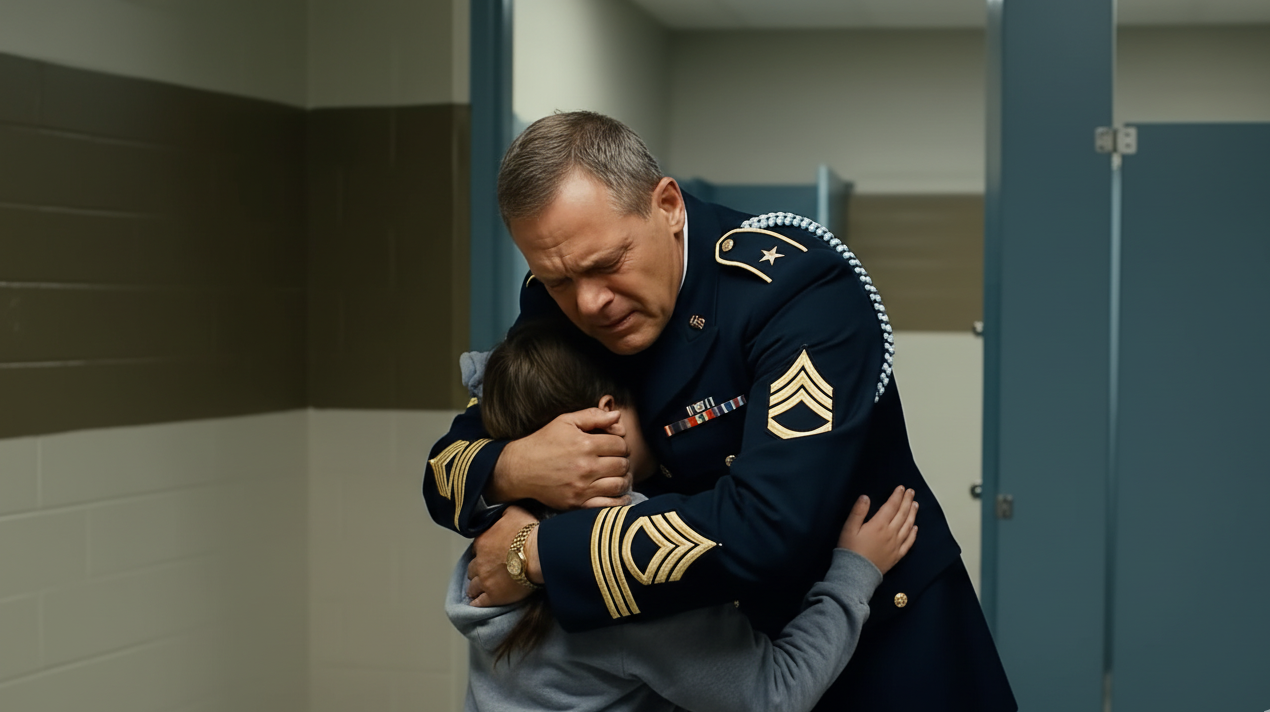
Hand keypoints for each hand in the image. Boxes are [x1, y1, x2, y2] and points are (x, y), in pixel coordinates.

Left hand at [467, 505, 542, 606]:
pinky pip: (479, 603)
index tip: (487, 554)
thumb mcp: (514, 512)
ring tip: (479, 589)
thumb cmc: (528, 533)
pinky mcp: (493, 596)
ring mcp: (485, 580)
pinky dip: (477, 603)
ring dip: (475, 587)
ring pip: (472, 586)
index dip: (482, 552)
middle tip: (484, 572)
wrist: (538, 554)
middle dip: (477, 570)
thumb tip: (498, 513)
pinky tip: (478, 603)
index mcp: (482, 541)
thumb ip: (502, 513)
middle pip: (472, 569)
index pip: (476, 549)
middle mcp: (480, 562)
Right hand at [488, 408, 632, 508]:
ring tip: (618, 475)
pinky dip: (619, 500)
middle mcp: (586, 467)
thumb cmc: (543, 442)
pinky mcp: (577, 504)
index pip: (620, 445)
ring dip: (624, 479)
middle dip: (623, 461)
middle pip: (622, 464)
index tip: (615, 446)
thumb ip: (593, 416)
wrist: (520, 469)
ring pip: (619, 484)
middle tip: (617, 460)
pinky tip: (619, 493)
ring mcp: (582, 487)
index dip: (621, 444)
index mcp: (585, 444)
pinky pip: (609, 505)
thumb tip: (618, 415)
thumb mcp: (565, 421)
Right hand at [839, 486, 917, 574]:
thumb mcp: (849, 528)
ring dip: (912, 514)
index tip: (902, 488)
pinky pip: (909, 543)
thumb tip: (865, 497)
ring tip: (915, 505)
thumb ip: (858, 512)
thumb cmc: (850, 550)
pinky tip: (915, 527)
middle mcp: (890, 533)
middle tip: (911, 492)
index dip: (897, 496)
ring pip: (908, 526)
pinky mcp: (897, 555)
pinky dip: (913, 534)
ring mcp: (896, 545)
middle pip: (902, 514)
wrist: (855, 574)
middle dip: (907, 501)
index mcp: (878, 525)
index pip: (891, 506)